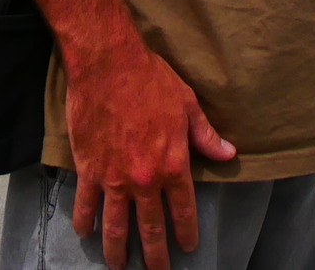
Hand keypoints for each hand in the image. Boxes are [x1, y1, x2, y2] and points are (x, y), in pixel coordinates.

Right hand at [64, 41, 234, 269]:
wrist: (109, 64)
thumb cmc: (151, 80)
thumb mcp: (188, 105)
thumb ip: (206, 136)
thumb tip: (229, 155)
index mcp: (173, 164)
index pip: (183, 210)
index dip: (186, 232)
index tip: (187, 248)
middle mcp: (145, 178)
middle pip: (150, 227)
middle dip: (155, 255)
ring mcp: (115, 177)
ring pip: (116, 226)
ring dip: (118, 250)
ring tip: (119, 266)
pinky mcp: (89, 168)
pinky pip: (86, 204)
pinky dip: (85, 222)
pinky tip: (86, 234)